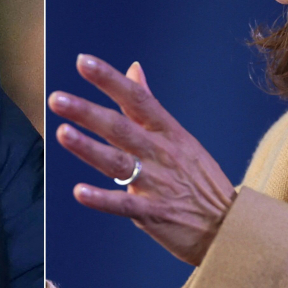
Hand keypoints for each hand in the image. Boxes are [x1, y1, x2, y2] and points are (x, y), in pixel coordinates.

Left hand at [49, 55, 235, 265]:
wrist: (230, 226)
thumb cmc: (200, 179)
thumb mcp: (180, 136)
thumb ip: (150, 105)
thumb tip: (134, 69)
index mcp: (168, 131)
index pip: (137, 98)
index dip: (110, 79)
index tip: (83, 62)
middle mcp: (162, 153)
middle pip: (120, 128)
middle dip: (88, 112)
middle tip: (57, 99)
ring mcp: (157, 184)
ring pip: (118, 162)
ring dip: (89, 148)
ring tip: (62, 133)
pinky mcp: (153, 213)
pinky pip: (123, 205)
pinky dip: (101, 198)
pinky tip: (79, 191)